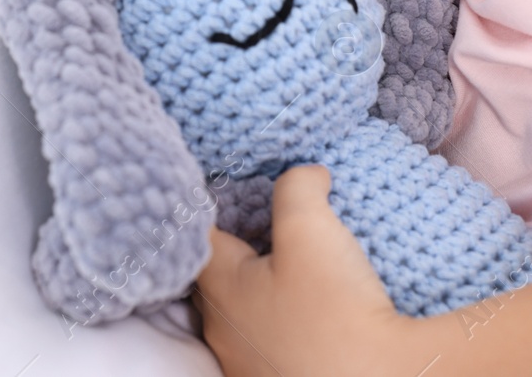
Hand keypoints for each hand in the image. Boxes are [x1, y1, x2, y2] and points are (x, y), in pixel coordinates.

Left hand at [193, 165, 409, 376]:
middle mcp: (224, 333)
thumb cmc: (334, 314)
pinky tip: (320, 309)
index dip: (212, 204)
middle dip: (243, 244)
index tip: (235, 185)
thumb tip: (308, 175)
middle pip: (221, 273)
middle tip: (273, 218)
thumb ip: (297, 189)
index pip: (197, 234)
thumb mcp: (311, 230)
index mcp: (220, 290)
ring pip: (248, 309)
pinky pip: (274, 338)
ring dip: (267, 285)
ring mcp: (249, 365)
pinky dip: (289, 318)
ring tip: (302, 263)